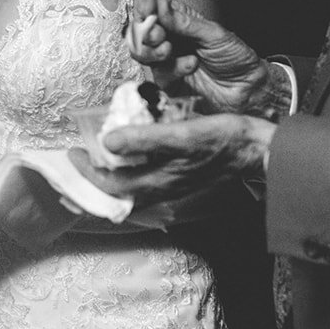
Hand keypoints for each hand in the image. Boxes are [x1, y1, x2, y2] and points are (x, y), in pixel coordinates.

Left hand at [67, 113, 273, 206]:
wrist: (257, 150)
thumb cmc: (223, 140)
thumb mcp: (183, 134)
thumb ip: (145, 139)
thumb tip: (108, 142)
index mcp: (158, 182)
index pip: (111, 184)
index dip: (88, 172)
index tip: (72, 154)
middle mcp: (161, 189)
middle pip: (116, 193)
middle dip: (92, 182)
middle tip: (74, 165)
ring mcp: (170, 184)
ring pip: (129, 187)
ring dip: (108, 177)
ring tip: (93, 161)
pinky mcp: (178, 175)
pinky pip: (143, 178)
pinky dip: (127, 170)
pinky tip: (126, 155)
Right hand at [130, 0, 285, 116]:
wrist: (248, 90)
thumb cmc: (236, 58)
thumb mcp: (214, 34)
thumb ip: (184, 22)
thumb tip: (161, 6)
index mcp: (181, 22)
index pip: (154, 8)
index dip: (146, 6)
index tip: (149, 8)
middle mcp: (171, 40)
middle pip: (142, 30)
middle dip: (146, 31)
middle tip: (158, 33)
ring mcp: (168, 62)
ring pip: (142, 53)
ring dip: (152, 50)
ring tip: (168, 50)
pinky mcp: (169, 83)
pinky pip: (159, 74)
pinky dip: (173, 68)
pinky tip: (191, 65)